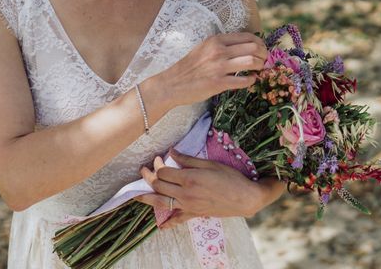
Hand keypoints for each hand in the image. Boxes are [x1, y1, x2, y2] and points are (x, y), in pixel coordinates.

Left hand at [134, 148, 264, 228]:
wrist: (245, 198)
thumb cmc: (230, 178)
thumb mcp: (209, 164)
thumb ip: (188, 159)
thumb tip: (171, 152)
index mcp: (189, 178)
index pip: (163, 172)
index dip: (157, 164)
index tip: (158, 158)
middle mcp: (185, 193)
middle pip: (159, 186)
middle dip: (148, 177)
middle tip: (144, 169)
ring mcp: (188, 206)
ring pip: (161, 203)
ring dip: (146, 198)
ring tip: (136, 196)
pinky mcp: (194, 214)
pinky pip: (177, 220)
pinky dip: (168, 223)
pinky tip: (161, 226)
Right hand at [157, 32, 267, 107]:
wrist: (171, 84)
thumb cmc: (189, 67)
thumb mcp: (204, 48)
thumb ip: (222, 46)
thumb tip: (244, 47)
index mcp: (216, 40)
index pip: (248, 37)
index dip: (260, 43)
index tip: (262, 50)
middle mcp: (219, 51)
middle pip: (254, 47)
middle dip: (264, 55)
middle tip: (264, 61)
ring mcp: (219, 67)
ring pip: (251, 62)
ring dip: (260, 67)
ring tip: (258, 71)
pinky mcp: (218, 83)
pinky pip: (243, 81)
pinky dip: (251, 81)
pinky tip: (250, 81)